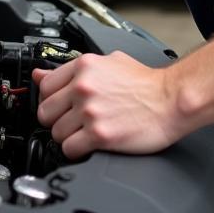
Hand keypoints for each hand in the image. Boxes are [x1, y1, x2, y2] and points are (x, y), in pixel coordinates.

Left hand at [32, 52, 184, 160]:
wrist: (172, 100)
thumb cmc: (146, 83)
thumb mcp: (109, 62)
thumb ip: (73, 69)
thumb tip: (41, 74)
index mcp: (84, 67)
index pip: (44, 86)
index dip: (50, 99)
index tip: (58, 107)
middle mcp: (84, 87)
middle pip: (45, 112)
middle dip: (56, 120)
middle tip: (71, 123)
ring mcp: (90, 111)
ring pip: (56, 133)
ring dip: (68, 137)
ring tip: (85, 134)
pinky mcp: (100, 135)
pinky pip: (70, 149)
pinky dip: (76, 150)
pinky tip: (89, 144)